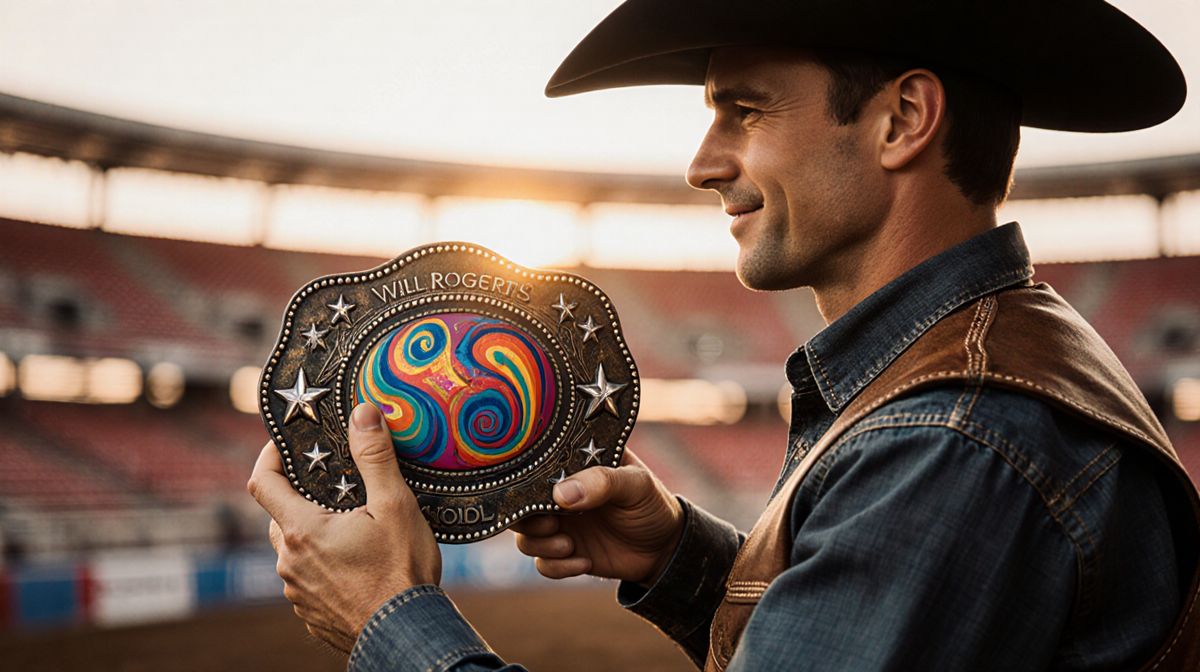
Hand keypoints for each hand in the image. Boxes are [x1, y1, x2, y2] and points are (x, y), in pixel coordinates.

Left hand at [248, 403, 440, 652]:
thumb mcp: (395, 504)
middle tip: (335, 487)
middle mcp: (289, 563)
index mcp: (301, 530)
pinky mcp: (310, 614)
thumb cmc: (401, 571)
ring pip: (293, 551)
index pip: (262, 482)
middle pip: (279, 516)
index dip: (268, 456)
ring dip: (313, 535)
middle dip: (300, 498)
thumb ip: (375, 456)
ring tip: (352, 528)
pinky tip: (357, 565)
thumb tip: (363, 413)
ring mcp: (297, 593)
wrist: (406, 634)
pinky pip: (307, 580)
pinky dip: (324, 566)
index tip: (285, 443)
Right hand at [512, 449, 683, 586]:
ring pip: (524, 537)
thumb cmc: (651, 505)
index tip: (541, 494)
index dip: (528, 480)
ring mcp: (559, 524)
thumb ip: (603, 482)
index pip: (536, 465)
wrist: (664, 549)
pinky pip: (542, 564)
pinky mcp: (564, 553)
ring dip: (540, 545)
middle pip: (518, 504)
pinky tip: (585, 561)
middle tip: (550, 524)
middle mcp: (559, 493)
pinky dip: (557, 567)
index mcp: (573, 465)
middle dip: (525, 519)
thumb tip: (561, 494)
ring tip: (568, 546)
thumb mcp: (636, 485)